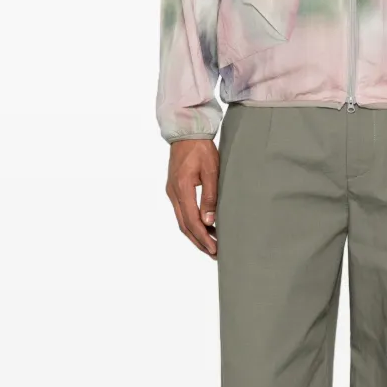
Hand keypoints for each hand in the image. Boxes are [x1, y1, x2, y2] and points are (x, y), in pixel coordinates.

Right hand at [166, 139, 219, 257]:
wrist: (186, 132)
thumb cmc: (201, 149)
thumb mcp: (211, 171)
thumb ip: (210, 197)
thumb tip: (209, 221)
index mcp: (182, 189)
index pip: (191, 221)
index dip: (203, 238)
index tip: (214, 249)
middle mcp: (173, 193)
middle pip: (184, 226)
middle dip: (199, 242)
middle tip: (214, 254)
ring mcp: (172, 192)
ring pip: (182, 221)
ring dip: (196, 235)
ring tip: (211, 245)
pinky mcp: (175, 190)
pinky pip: (182, 212)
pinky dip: (192, 223)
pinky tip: (205, 228)